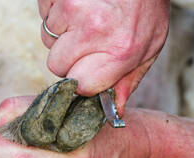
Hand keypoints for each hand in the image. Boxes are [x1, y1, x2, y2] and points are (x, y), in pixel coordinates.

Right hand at [39, 0, 169, 115]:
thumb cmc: (144, 7)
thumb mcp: (149, 47)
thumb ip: (128, 81)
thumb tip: (114, 111)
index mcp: (120, 49)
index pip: (80, 86)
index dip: (83, 80)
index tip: (89, 70)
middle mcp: (94, 30)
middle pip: (56, 66)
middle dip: (68, 58)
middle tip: (87, 41)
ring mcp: (72, 8)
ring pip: (47, 41)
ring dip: (62, 35)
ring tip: (86, 18)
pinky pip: (44, 16)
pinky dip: (56, 14)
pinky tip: (78, 6)